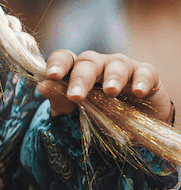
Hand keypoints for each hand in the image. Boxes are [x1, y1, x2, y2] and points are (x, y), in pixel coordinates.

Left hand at [38, 50, 172, 124]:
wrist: (132, 131)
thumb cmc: (96, 117)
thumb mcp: (73, 113)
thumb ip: (59, 100)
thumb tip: (42, 86)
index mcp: (76, 71)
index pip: (64, 58)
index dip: (57, 63)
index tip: (52, 76)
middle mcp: (98, 66)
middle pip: (88, 62)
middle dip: (81, 78)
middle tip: (76, 96)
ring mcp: (123, 69)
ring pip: (117, 63)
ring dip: (112, 77)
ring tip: (110, 92)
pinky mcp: (147, 77)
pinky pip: (146, 72)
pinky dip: (142, 80)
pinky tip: (138, 92)